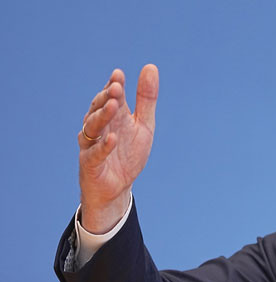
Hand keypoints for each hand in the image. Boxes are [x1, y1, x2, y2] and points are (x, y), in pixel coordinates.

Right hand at [77, 65, 158, 232]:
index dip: (113, 85)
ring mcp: (92, 145)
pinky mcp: (90, 164)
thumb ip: (146, 99)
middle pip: (98, 109)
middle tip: (117, 88)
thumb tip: (150, 66)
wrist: (119, 187)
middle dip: (107, 98)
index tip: (119, 75)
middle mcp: (99, 127)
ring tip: (115, 106)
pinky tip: (113, 138)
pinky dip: (103, 146)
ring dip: (103, 116)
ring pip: (92, 127)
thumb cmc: (128, 153)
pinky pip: (95, 154)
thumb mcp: (143, 124)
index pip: (110, 97)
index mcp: (113, 116)